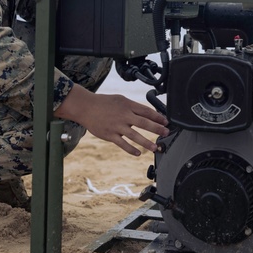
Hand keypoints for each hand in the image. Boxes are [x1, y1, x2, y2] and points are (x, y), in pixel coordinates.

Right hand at [54, 84, 168, 155]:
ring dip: (146, 142)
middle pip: (144, 123)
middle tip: (166, 133)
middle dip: (157, 129)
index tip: (166, 121)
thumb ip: (133, 106)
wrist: (86, 107)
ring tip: (155, 147)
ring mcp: (117, 126)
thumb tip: (147, 113)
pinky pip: (122, 144)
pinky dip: (131, 149)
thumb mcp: (120, 99)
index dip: (158, 117)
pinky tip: (138, 153)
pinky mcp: (110, 135)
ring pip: (135, 136)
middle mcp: (124, 115)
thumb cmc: (104, 103)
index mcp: (127, 105)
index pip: (146, 111)